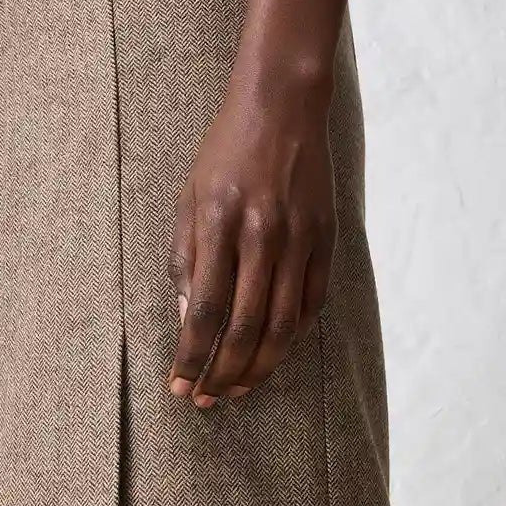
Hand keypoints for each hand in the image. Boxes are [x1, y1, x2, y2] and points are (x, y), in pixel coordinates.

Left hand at [167, 78, 336, 406]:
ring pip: (282, 325)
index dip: (191, 356)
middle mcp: (262, 236)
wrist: (283, 106)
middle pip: (243, 328)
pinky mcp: (326, 239)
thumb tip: (189, 320)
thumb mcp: (189, 199)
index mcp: (219, 224)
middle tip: (207, 399)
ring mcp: (299, 239)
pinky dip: (291, 335)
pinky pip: (311, 302)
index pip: (204, 311)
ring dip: (258, 367)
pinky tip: (272, 352)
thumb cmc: (225, 153)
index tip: (179, 384)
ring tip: (238, 389)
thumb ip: (187, 259)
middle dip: (222, 373)